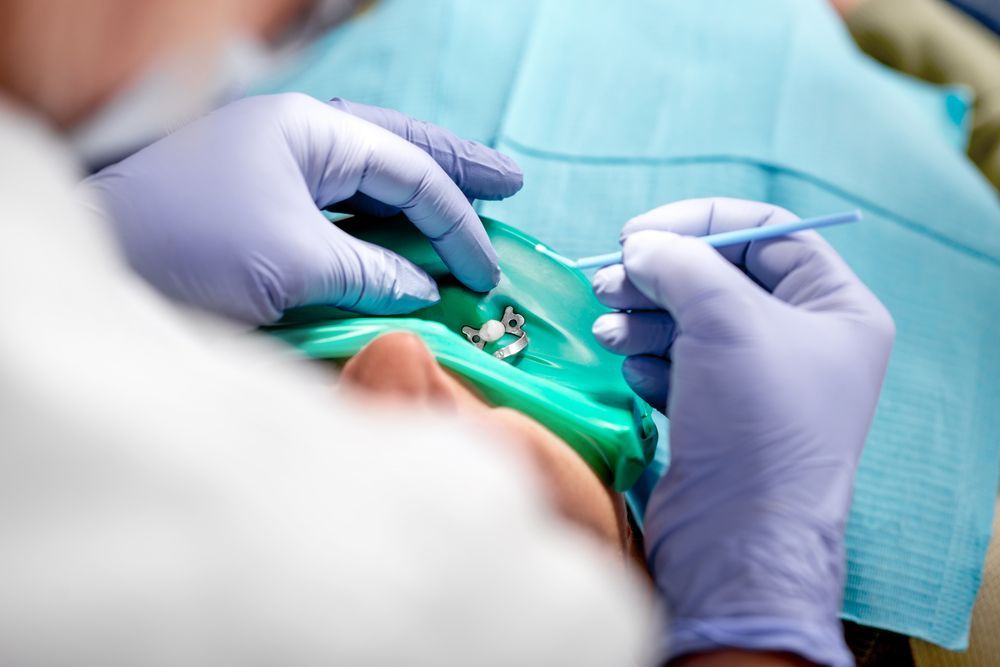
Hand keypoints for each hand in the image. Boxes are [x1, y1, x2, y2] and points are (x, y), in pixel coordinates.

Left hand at [85, 94, 521, 323]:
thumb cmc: (188, 250)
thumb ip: (372, 273)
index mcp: (309, 132)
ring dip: (420, 191)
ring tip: (474, 195)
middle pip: (396, 148)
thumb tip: (425, 290)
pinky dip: (379, 220)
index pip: (407, 172)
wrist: (97, 263)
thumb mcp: (293, 263)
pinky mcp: (258, 207)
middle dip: (456, 167)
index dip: (456, 224)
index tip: (487, 274)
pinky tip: (402, 229)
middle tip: (510, 183)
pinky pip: (338, 205)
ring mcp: (275, 168)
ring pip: (367, 174)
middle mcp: (296, 139)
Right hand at [591, 198, 893, 665]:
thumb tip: (639, 247)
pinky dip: (651, 362)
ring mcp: (759, 382)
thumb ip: (678, 262)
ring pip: (691, 322)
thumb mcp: (724, 318)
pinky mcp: (720, 416)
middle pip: (719, 277)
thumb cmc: (754, 419)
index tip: (636, 234)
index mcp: (835, 308)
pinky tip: (637, 377)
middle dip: (658, 276)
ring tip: (608, 332)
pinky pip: (680, 366)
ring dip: (643, 319)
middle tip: (606, 283)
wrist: (736, 538)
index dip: (698, 223)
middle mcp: (803, 341)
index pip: (765, 231)